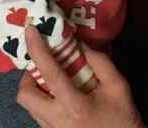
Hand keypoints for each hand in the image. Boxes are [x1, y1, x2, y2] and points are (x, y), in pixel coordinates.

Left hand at [17, 26, 143, 127]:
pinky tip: (59, 94)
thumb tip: (79, 44)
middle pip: (25, 96)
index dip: (37, 48)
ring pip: (29, 107)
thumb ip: (99, 61)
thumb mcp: (117, 85)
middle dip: (27, 76)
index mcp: (73, 105)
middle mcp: (56, 120)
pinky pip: (39, 115)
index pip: (49, 72)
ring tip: (52, 77)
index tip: (30, 29)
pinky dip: (43, 100)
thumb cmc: (122, 118)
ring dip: (35, 88)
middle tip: (43, 64)